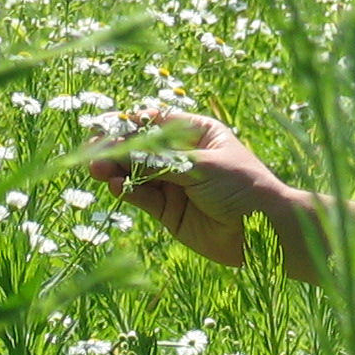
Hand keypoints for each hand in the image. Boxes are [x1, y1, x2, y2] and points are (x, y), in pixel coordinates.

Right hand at [87, 103, 293, 269]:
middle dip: (117, 149)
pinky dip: (126, 191)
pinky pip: (142, 197)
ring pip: (137, 173)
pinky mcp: (168, 211)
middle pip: (141, 149)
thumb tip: (119, 151)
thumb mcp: (200, 166)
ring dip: (116, 170)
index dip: (131, 125)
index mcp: (197, 133)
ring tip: (97, 169)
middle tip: (92, 151)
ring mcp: (174, 184)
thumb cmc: (241, 186)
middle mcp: (183, 156)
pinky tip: (113, 185)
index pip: (156, 124)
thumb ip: (158, 161)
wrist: (262, 230)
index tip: (107, 128)